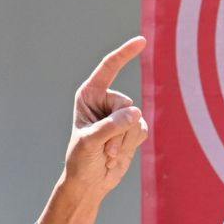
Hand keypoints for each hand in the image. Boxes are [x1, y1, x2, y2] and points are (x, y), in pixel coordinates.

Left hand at [60, 37, 149, 198]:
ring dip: (123, 141)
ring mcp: (120, 115)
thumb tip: (136, 113)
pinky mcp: (132, 129)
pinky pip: (142, 130)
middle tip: (103, 146)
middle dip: (117, 128)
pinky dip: (130, 145)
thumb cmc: (81, 160)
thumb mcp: (90, 141)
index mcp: (88, 95)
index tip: (141, 41)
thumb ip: (111, 126)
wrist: (89, 183)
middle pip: (126, 103)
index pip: (109, 68)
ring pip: (136, 119)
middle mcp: (105, 101)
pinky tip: (116, 154)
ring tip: (107, 153)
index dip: (125, 54)